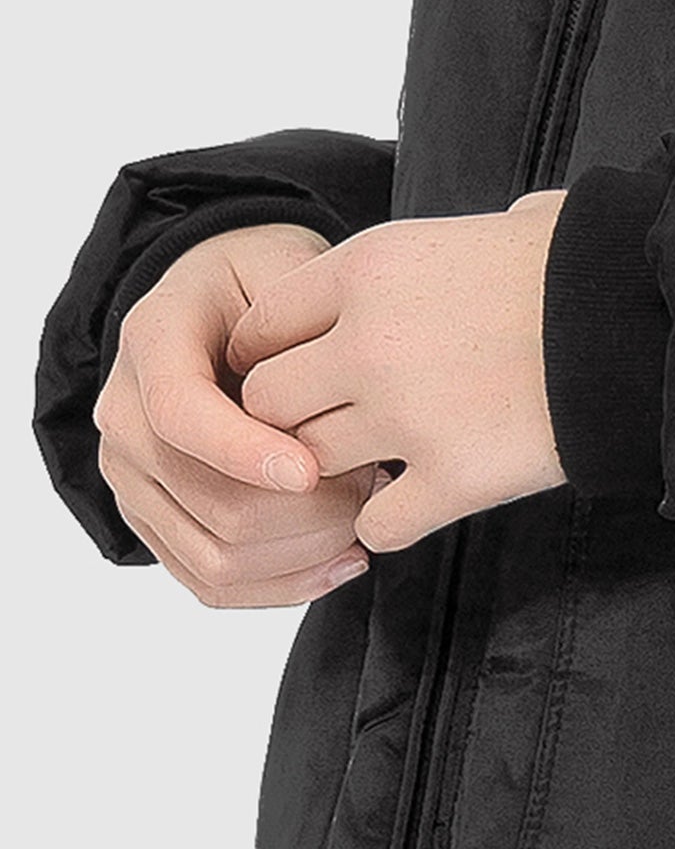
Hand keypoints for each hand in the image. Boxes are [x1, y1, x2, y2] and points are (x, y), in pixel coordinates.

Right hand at [92, 219, 387, 608]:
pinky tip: (338, 561)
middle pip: (205, 498)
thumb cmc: (258, 278)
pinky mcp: (156, 521)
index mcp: (151, 341)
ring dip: (300, 550)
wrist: (216, 297)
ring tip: (364, 518)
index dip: (245, 450)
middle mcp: (126, 416)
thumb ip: (300, 326)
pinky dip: (280, 583)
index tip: (314, 468)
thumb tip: (338, 407)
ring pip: (213, 554)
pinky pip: (210, 581)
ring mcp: (134, 477)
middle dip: (299, 508)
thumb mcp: (282, 266)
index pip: (180, 412)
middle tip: (372, 483)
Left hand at [226, 192, 569, 552]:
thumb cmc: (574, 260)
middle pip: (266, 401)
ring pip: (309, 464)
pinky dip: (388, 519)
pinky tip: (418, 496)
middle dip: (292, 415)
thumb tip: (483, 240)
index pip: (262, 322)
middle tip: (334, 417)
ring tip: (378, 456)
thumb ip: (442, 249)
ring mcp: (404, 417)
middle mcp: (368, 341)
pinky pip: (376, 523)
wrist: (638, 313)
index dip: (270, 351)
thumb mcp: (491, 223)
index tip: (295, 366)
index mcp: (370, 266)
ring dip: (338, 467)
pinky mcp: (451, 480)